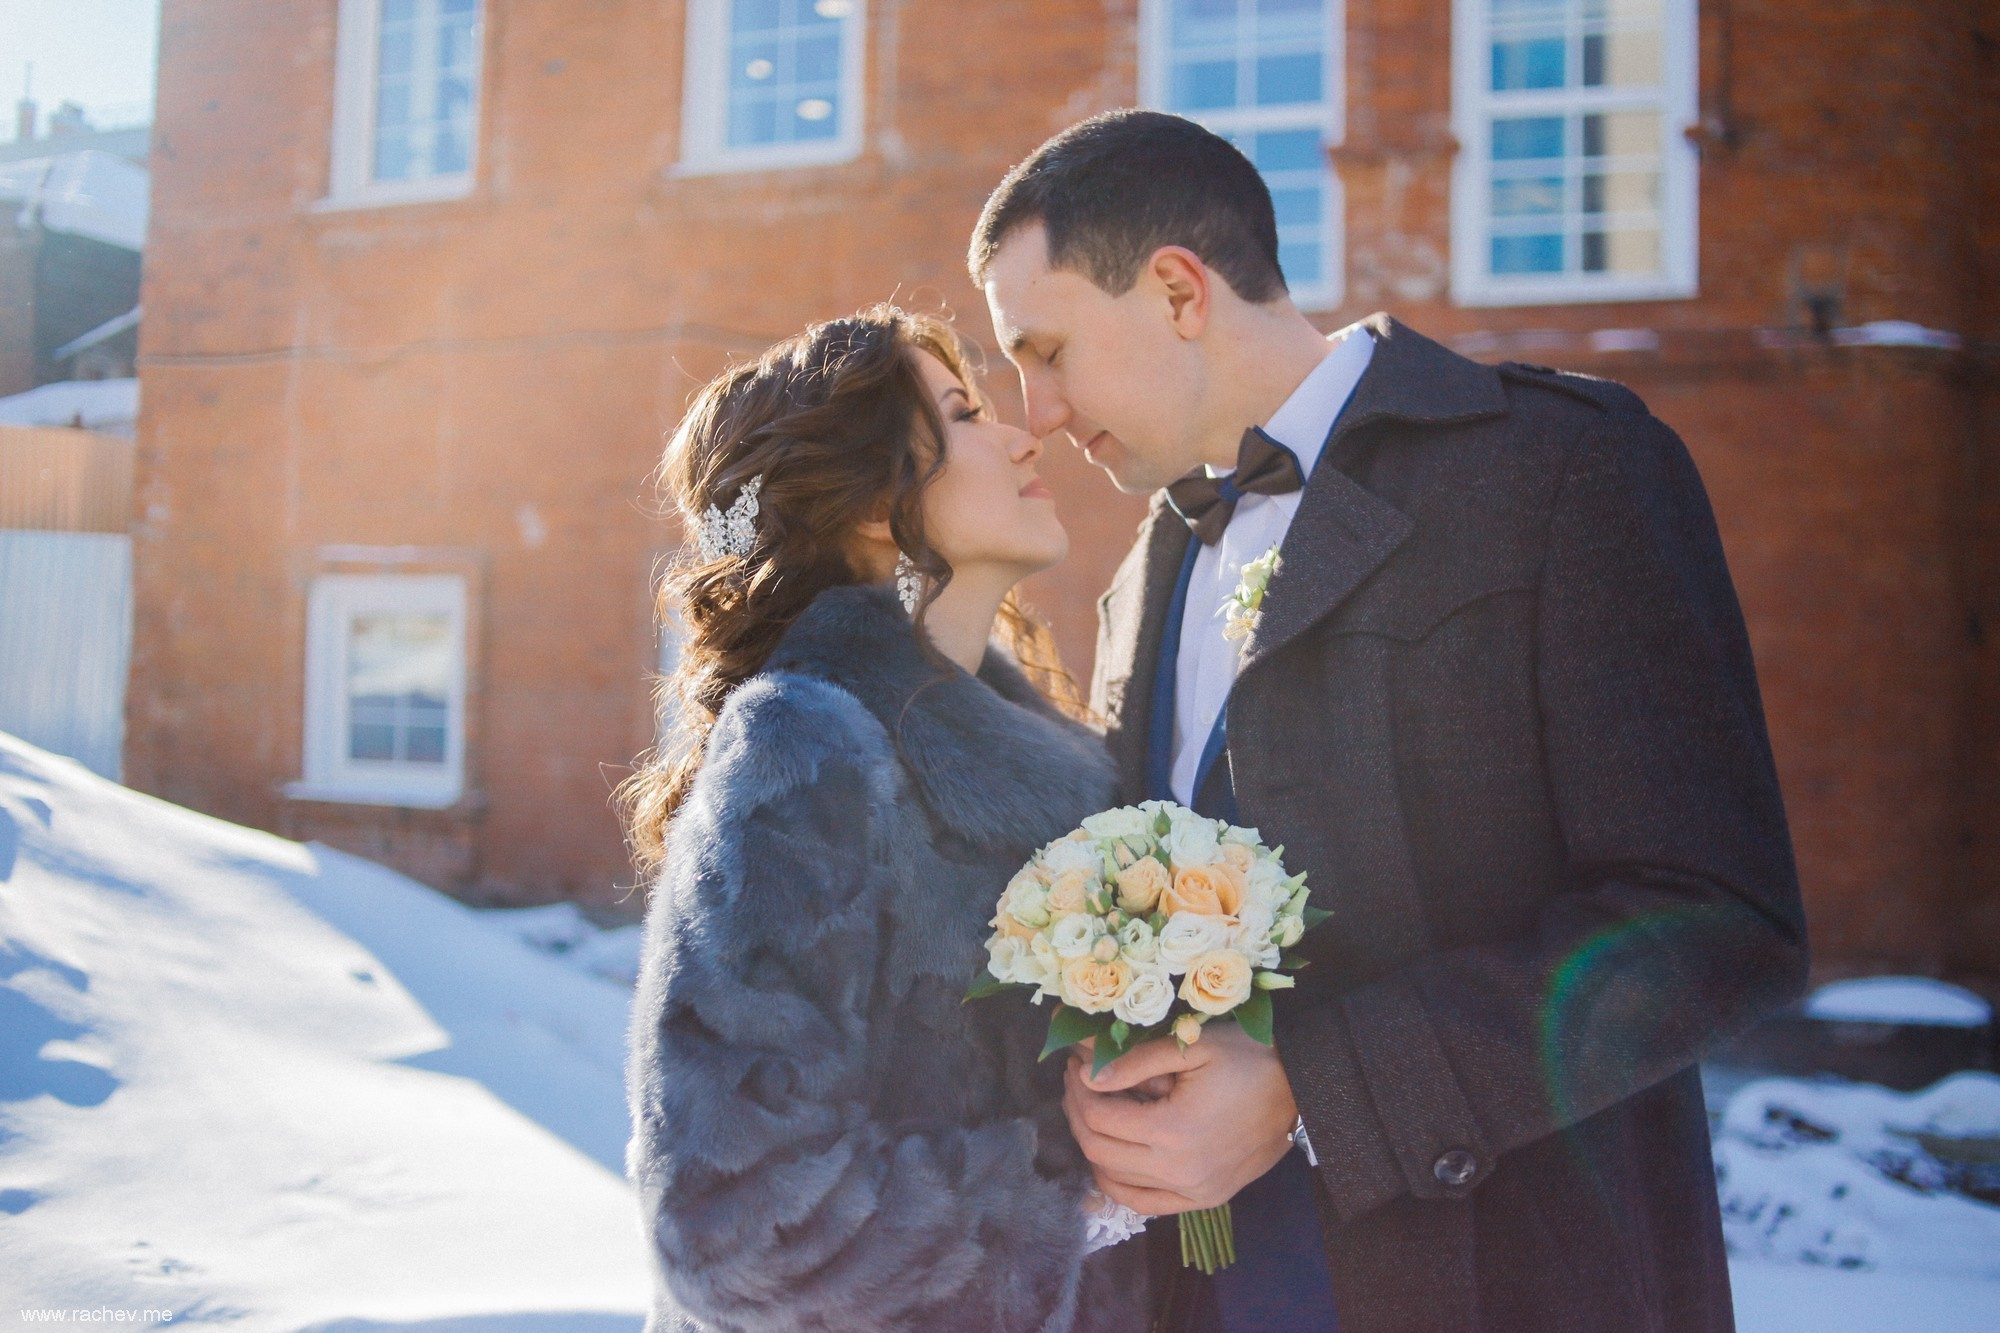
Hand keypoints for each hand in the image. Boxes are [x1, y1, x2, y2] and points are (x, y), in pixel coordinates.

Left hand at [1062, 1022, 1298, 1214]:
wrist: (1301, 1088)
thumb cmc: (1249, 1057)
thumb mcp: (1191, 1046)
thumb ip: (1135, 1061)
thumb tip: (1088, 1075)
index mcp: (1174, 1131)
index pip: (1099, 1116)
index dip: (1078, 1088)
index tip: (1076, 1065)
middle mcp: (1180, 1171)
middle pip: (1099, 1150)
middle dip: (1077, 1113)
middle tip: (1078, 1084)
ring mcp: (1193, 1192)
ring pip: (1115, 1181)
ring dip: (1093, 1147)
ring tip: (1093, 1112)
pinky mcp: (1205, 1200)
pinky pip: (1145, 1204)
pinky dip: (1119, 1184)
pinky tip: (1113, 1157)